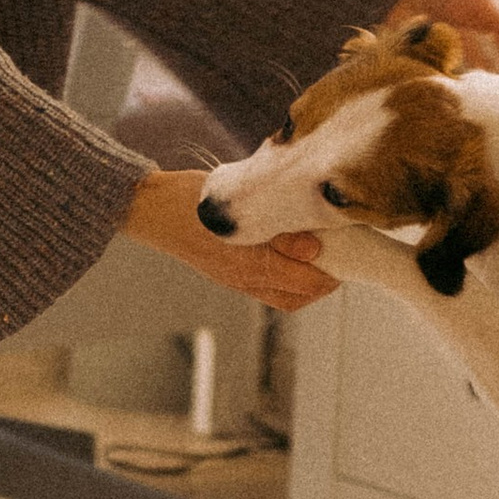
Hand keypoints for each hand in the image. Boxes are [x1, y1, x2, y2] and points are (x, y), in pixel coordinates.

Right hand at [122, 168, 336, 310]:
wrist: (148, 209)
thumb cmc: (188, 201)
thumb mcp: (236, 206)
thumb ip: (276, 228)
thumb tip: (314, 247)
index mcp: (249, 264)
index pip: (306, 284)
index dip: (333, 274)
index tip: (349, 253)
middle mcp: (243, 279)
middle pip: (296, 298)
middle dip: (322, 282)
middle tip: (338, 256)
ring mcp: (234, 279)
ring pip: (281, 295)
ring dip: (304, 281)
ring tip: (317, 253)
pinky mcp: (227, 273)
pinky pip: (265, 286)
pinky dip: (285, 275)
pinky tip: (290, 250)